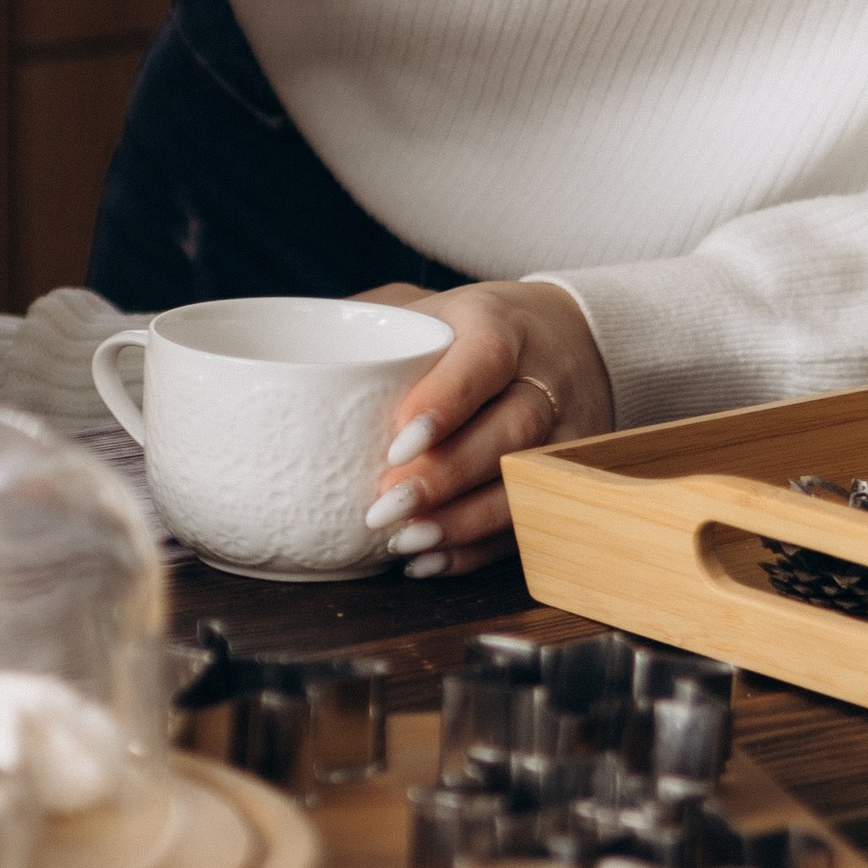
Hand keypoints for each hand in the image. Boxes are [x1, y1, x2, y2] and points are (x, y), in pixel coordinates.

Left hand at [358, 280, 612, 576]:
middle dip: (447, 476)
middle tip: (386, 506)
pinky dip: (480, 549)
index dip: (446, 403)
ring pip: (526, 482)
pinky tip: (431, 559)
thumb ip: (369, 324)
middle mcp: (542, 380)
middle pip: (511, 433)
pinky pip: (530, 521)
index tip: (398, 441)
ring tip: (405, 541)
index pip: (484, 361)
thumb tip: (295, 358)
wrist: (572, 337)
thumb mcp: (429, 309)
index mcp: (501, 327)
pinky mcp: (564, 478)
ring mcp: (564, 432)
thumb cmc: (476, 328)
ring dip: (464, 521)